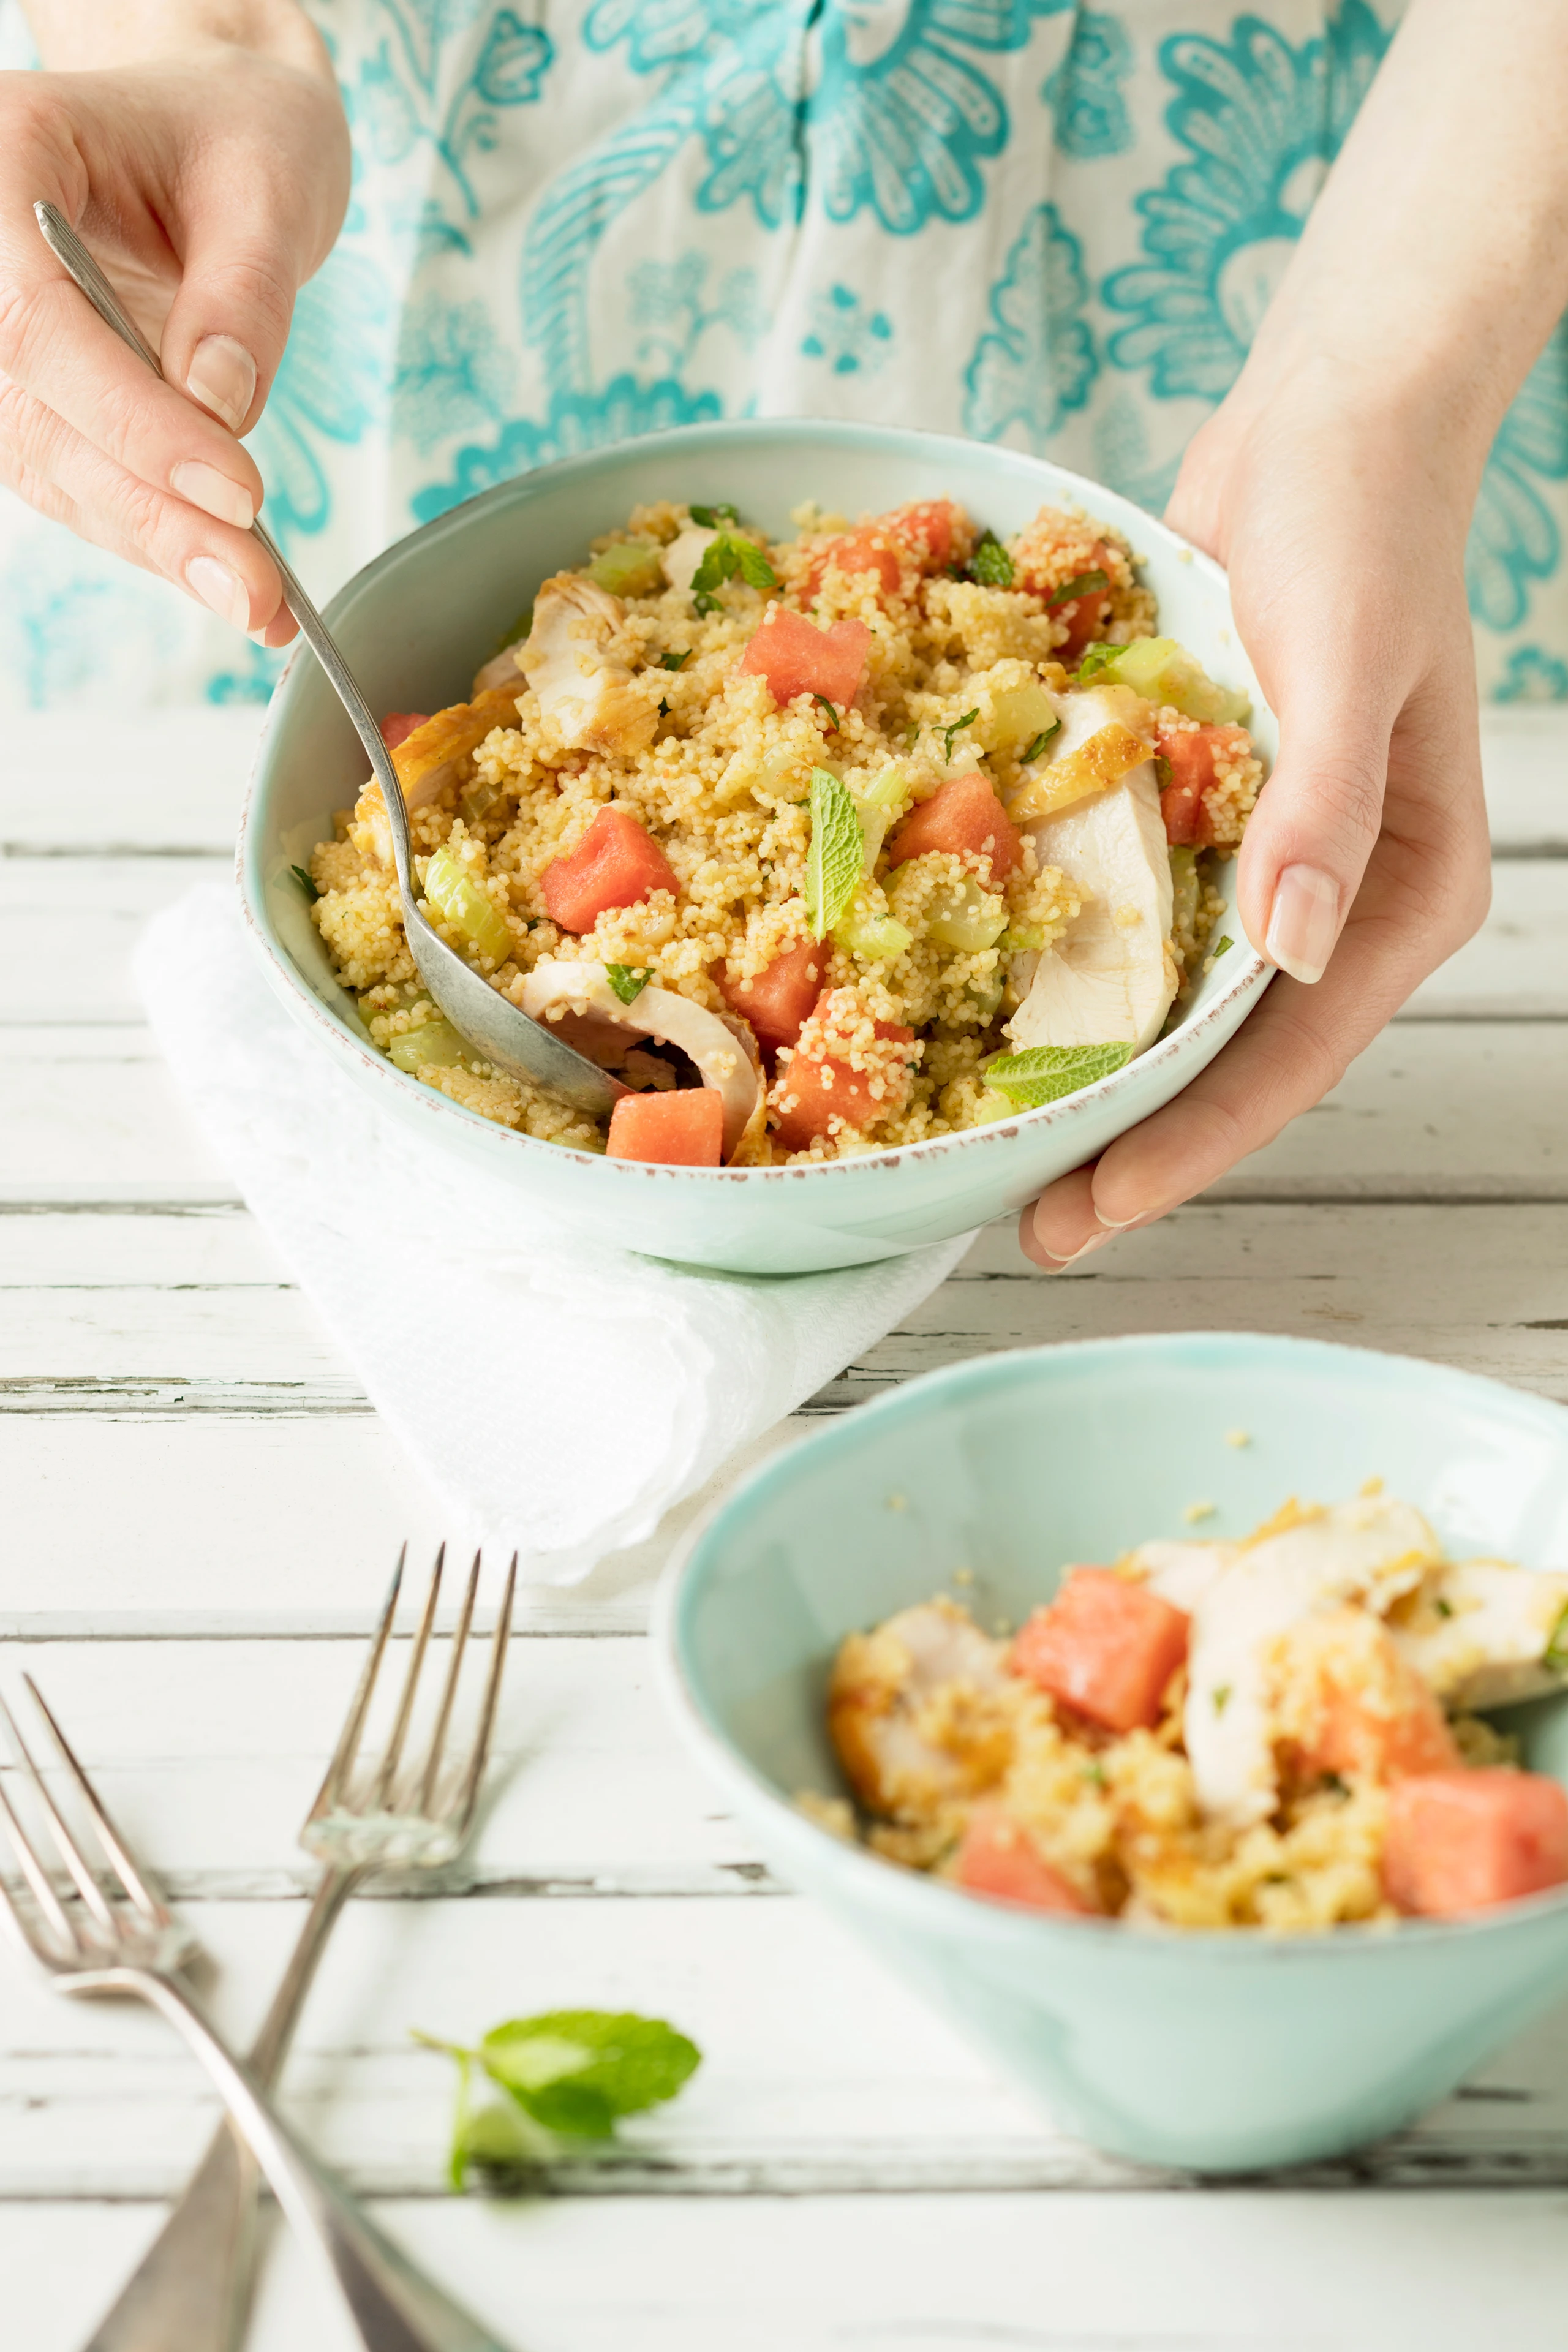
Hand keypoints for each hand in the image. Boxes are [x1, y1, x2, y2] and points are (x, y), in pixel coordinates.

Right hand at [0, 8, 348, 645]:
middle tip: (254, 588)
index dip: (131, 420)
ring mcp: (0, 333)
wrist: (220, 139)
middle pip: (36, 414)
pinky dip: (163, 538)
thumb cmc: (239, 136)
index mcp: (7, 159)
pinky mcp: (44, 398)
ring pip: (52, 467)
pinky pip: (85, 482)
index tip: (237, 489)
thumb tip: (220, 410)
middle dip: (150, 511)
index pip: (37, 322)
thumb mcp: (267, 186)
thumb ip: (243, 295)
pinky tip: (238, 583)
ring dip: (157, 545)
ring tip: (258, 601)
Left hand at [1018, 358, 1493, 1269]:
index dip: (1189, 1143)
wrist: (1320, 419)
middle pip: (1225, 1059)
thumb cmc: (1359, 522)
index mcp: (1401, 894)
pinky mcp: (1201, 818)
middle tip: (1024, 1221)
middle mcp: (1334, 901)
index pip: (1289, 1058)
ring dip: (1089, 1075)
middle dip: (1129, 1144)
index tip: (1094, 1204)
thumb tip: (1295, 947)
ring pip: (1171, 1004)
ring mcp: (1264, 865)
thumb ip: (1324, 807)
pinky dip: (1069, 966)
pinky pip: (1133, 918)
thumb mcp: (1348, 656)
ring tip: (991, 1146)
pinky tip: (983, 1005)